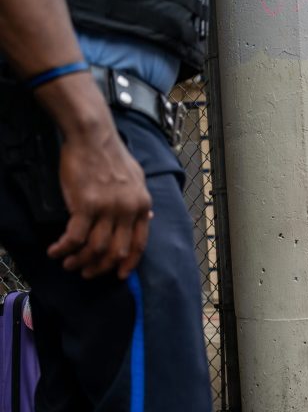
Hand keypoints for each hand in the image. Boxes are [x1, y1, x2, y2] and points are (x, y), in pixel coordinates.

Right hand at [47, 121, 151, 279]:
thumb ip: (141, 201)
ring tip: (69, 264)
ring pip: (96, 248)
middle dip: (101, 268)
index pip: (140, 245)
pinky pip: (75, 237)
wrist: (93, 137)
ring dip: (80, 261)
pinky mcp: (86, 205)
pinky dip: (64, 248)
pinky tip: (55, 251)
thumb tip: (149, 217)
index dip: (129, 264)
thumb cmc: (112, 155)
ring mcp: (108, 209)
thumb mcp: (138, 178)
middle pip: (117, 252)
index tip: (119, 275)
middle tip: (87, 273)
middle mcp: (128, 211)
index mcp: (142, 206)